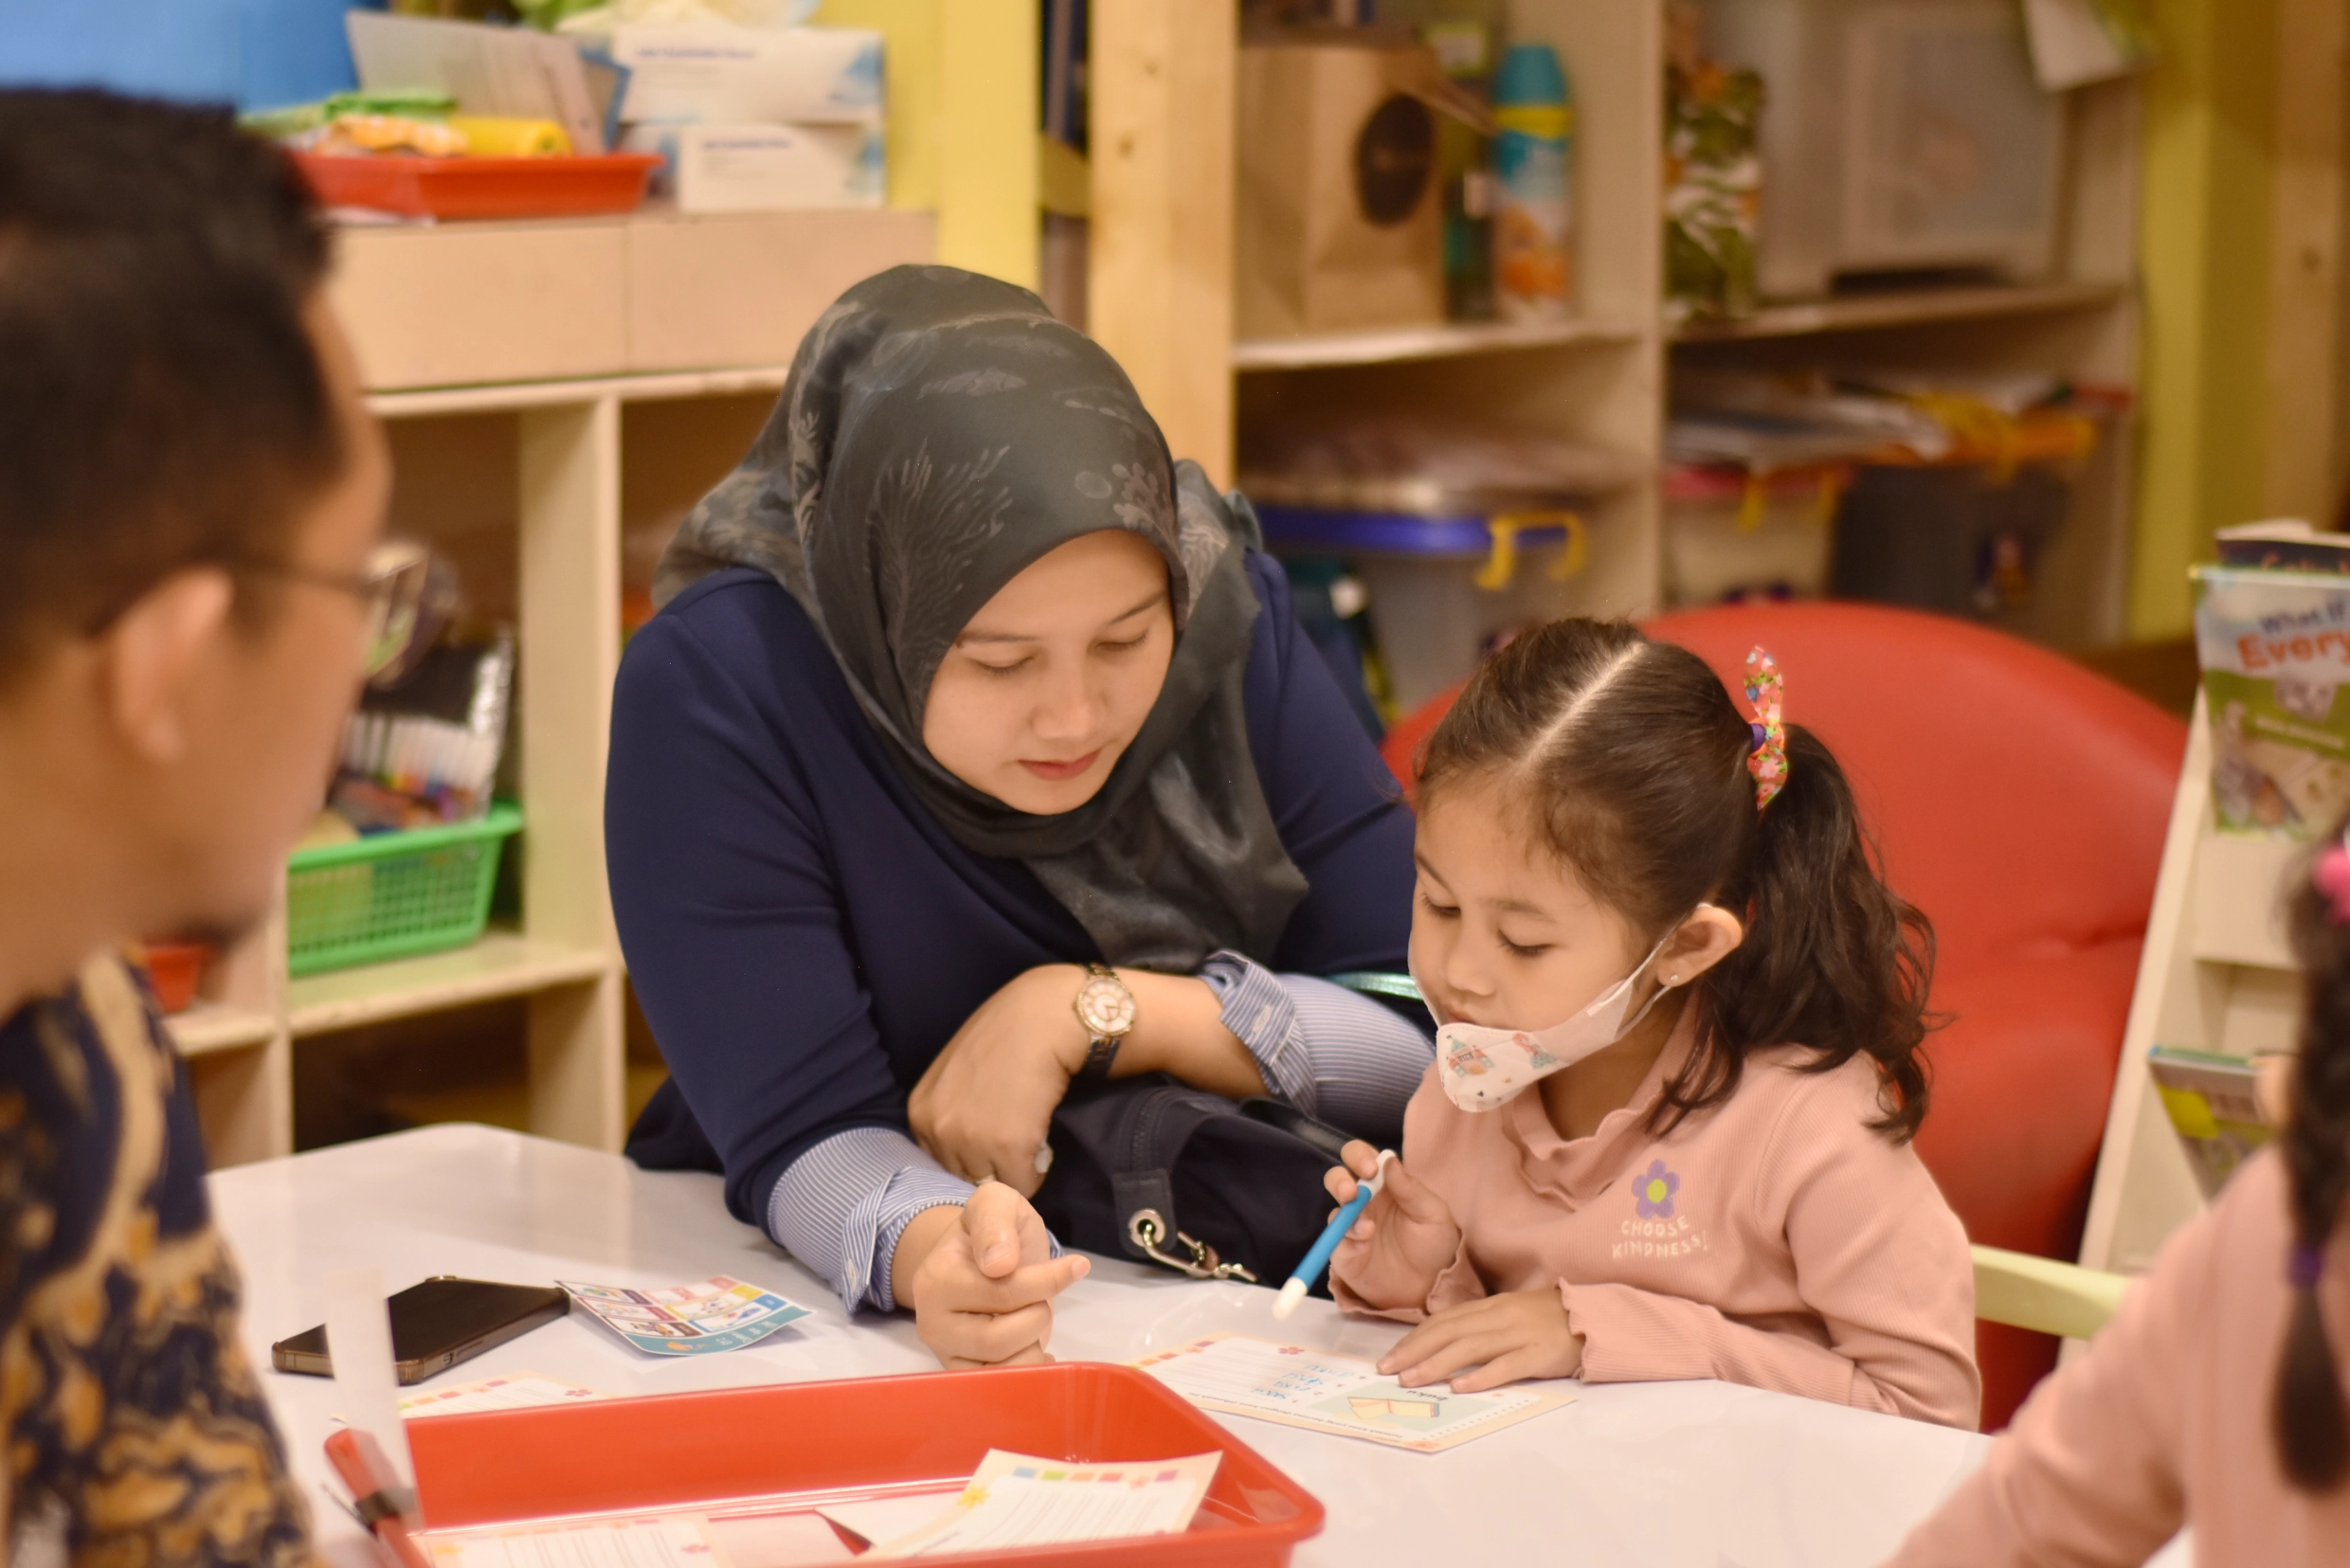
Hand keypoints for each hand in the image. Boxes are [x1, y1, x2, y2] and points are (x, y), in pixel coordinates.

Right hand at [897, 1181, 1090, 1368]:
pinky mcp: (962, 1376)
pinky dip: (1029, 1367)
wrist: (978, 1258)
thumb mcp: (996, 1203)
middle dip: (1037, 1313)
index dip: (1047, 1280)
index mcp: (937, 1277)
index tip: (1076, 1266)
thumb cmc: (994, 1231)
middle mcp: (932, 1321)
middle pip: (1003, 1336)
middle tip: (1037, 1294)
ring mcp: (945, 1353)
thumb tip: (999, 1264)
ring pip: (1006, 1368)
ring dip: (1033, 1341)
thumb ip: (996, 1222)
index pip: (1004, 1291)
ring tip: (1028, 1317)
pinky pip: (1005, 1388)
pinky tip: (1032, 1346)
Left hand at [909, 965, 1090, 1197]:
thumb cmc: (1006, 1034)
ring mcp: (970, 1140)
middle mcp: (937, 1130)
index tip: (992, 1143)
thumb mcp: (956, 1072)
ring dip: (1013, 1172)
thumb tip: (963, 1148)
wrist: (1043, 1017)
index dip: (969, 1157)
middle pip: (963, 1178)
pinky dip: (1036, 1172)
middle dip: (989, 1168)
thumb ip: (951, 1110)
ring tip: (1028, 1143)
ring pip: (993, 1185)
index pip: (939, 1162)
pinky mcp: (1008, 1147)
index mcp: (920, 1112)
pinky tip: (1041, 1144)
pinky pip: (1024, 1184)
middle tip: (1014, 1145)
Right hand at [1323, 1140, 1460, 1309]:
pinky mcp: (1344, 1253)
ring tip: (1366, 1226)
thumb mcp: (1433, 1213)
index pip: (1362, 1158)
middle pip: (1338, 1178)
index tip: (1371, 1168)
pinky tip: (1365, 1239)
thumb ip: (1411, 1188)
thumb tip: (1389, 1160)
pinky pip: (1336, 1239)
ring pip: (1334, 1208)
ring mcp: (1351, 1228)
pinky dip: (1347, 1236)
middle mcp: (1363, 1202)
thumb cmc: (1435, 1245)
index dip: (1360, 1156)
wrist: (1431, 1288)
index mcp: (1384, 1185)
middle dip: (1339, 1179)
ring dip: (1344, 1210)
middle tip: (1351, 1190)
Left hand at [1379, 1287, 1583, 1392]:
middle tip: (1388, 1370)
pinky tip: (1460, 1387)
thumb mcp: (1510, 1315)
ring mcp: (1520, 1334)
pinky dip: (1481, 1376)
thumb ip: (1480, 1325)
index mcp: (1491, 1306)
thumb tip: (1443, 1342)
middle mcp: (1500, 1317)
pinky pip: (1507, 1365)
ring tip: (1411, 1379)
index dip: (1415, 1338)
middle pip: (1449, 1332)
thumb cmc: (1551, 1320)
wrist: (1597, 1318)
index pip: (1444, 1321)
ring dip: (1436, 1363)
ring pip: (1471, 1347)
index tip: (1389, 1356)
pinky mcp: (1540, 1354)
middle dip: (1415, 1351)